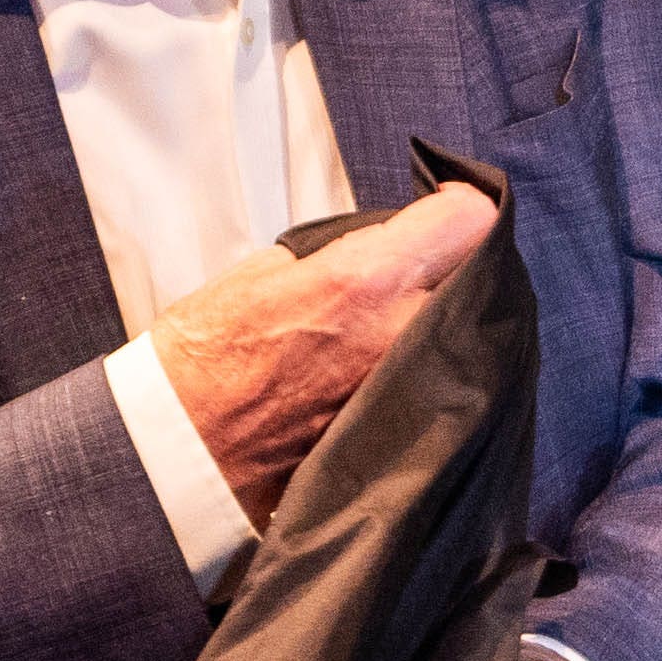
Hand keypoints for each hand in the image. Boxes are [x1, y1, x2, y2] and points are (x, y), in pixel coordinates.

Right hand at [143, 180, 497, 523]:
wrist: (183, 452)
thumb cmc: (205, 359)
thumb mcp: (264, 270)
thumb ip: (340, 255)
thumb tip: (382, 248)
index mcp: (366, 282)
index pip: (470, 220)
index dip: (459, 208)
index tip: (440, 214)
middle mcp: (403, 336)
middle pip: (479, 276)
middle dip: (454, 267)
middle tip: (417, 270)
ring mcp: (413, 392)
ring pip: (469, 335)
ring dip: (443, 322)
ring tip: (396, 325)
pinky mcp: (410, 435)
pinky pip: (446, 386)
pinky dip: (427, 371)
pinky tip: (385, 371)